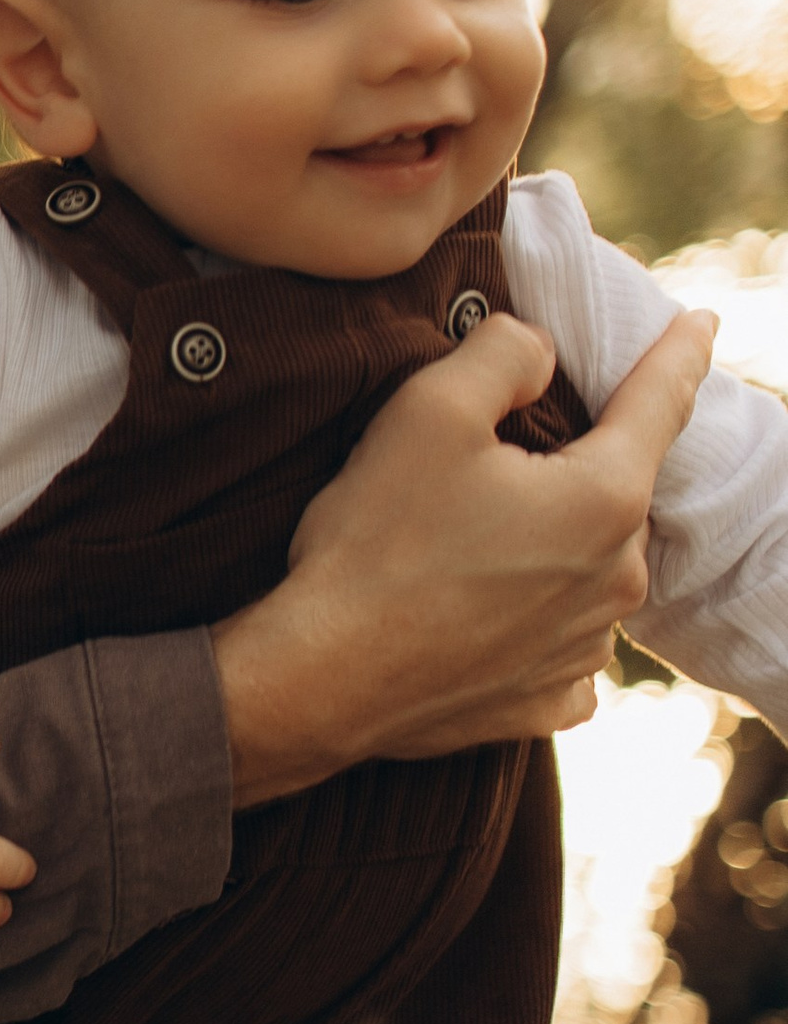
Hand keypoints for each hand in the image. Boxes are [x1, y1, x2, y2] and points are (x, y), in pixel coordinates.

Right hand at [216, 305, 714, 805]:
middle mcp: (616, 579)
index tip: (702, 323)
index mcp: (604, 497)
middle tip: (484, 467)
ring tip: (464, 548)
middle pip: (611, 490)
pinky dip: (538, 623)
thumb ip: (505, 352)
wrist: (320, 679)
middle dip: (568, 467)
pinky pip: (563, 645)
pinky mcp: (544, 700)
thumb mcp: (429, 408)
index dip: (682, 352)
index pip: (662, 400)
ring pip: (589, 568)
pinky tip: (492, 618)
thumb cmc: (376, 542)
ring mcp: (584, 648)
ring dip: (549, 547)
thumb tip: (540, 353)